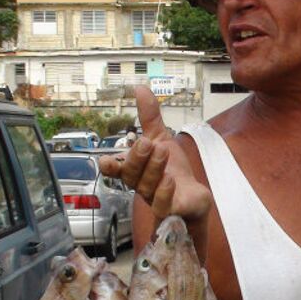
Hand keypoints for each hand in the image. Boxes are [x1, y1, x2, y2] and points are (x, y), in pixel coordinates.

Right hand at [98, 87, 211, 222]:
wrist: (194, 196)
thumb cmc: (174, 171)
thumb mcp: (162, 139)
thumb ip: (150, 118)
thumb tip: (140, 89)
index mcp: (137, 169)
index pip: (118, 169)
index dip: (110, 166)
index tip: (106, 160)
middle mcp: (142, 185)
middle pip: (132, 175)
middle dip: (137, 158)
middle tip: (147, 142)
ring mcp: (155, 199)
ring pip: (147, 187)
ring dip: (154, 168)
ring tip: (163, 150)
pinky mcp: (171, 210)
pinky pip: (162, 205)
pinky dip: (164, 192)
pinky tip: (170, 179)